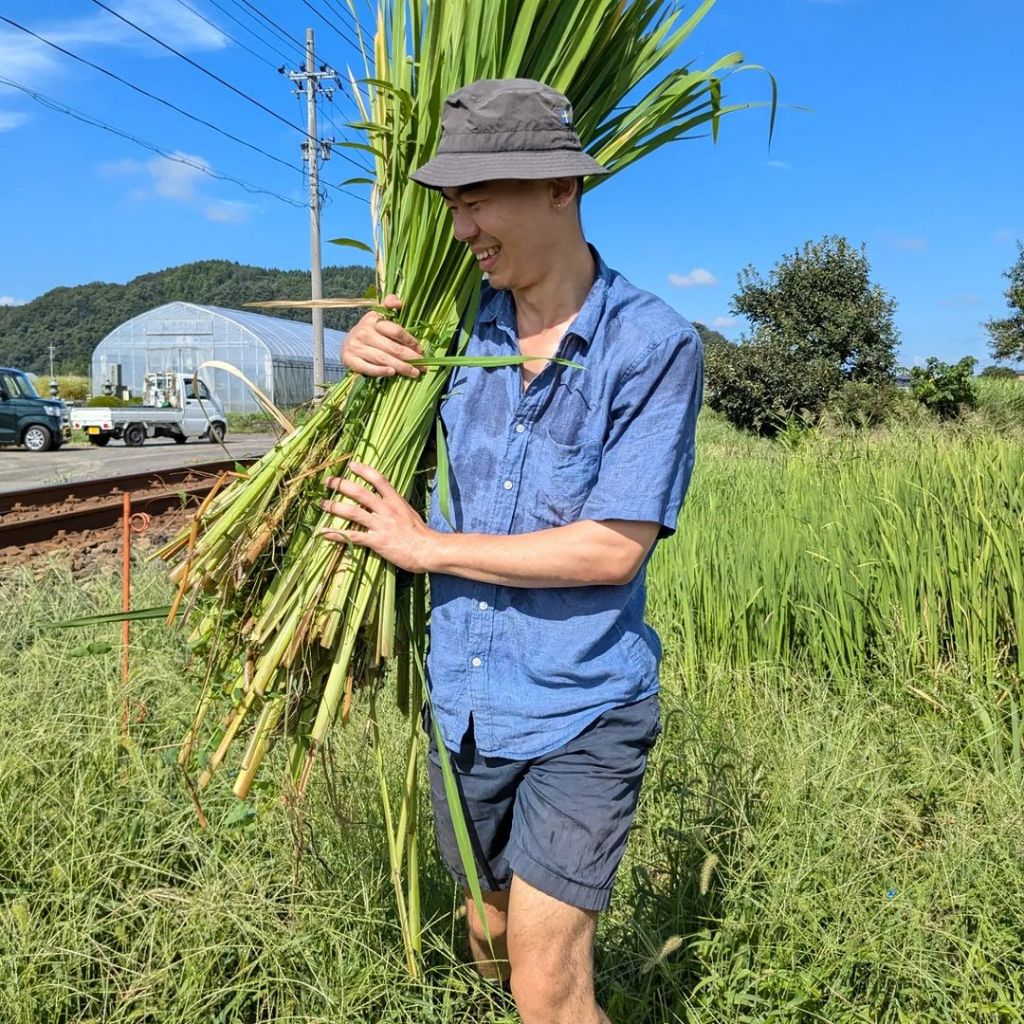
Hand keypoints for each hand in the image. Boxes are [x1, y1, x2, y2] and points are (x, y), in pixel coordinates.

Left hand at [319, 462, 437, 572]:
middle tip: (328, 481)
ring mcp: (381, 526)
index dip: (363, 470)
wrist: (429, 550)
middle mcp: (386, 510)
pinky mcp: (377, 541)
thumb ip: (396, 505)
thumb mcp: (410, 513)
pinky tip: (323, 533)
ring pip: (353, 512)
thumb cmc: (422, 534)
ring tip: (322, 504)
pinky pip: (353, 536)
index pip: (379, 479)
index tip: (351, 465)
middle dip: (341, 485)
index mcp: (396, 501)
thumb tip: (386, 499)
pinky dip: (336, 534)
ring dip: (334, 507)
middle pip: (360, 493)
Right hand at [341, 294, 423, 378]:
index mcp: (373, 320)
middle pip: (392, 348)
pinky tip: (392, 373)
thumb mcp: (378, 314)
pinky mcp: (350, 360)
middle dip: (410, 358)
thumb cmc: (369, 330)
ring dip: (401, 367)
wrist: (346, 342)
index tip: (420, 350)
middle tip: (423, 366)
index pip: (396, 331)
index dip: (411, 341)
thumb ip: (389, 304)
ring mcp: (356, 347)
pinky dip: (380, 371)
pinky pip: (368, 368)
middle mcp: (364, 333)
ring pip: (383, 359)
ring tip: (414, 373)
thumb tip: (399, 302)